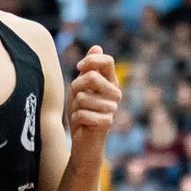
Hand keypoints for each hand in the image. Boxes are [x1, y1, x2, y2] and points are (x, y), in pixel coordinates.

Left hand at [68, 47, 120, 161]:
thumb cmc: (82, 112)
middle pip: (91, 76)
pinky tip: (82, 124)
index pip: (107, 61)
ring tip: (81, 113)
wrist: (84, 142)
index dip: (90, 61)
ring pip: (83, 97)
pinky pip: (82, 113)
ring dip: (75, 106)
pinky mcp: (106, 122)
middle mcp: (115, 93)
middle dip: (76, 86)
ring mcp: (113, 108)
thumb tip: (97, 47)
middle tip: (76, 98)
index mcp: (111, 82)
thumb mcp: (81, 87)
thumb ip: (89, 69)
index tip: (79, 67)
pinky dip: (76, 119)